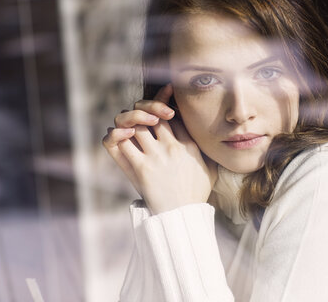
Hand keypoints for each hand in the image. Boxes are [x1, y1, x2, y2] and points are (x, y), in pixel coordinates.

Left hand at [102, 84, 217, 214]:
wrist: (182, 217)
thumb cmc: (196, 195)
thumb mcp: (210, 170)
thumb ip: (208, 152)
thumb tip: (211, 140)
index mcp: (189, 145)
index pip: (172, 115)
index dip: (161, 110)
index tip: (155, 117)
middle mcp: (172, 147)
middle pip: (153, 115)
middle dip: (143, 112)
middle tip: (138, 119)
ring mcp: (156, 157)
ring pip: (137, 125)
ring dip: (128, 123)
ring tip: (126, 127)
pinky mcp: (141, 168)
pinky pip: (123, 143)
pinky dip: (116, 136)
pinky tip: (117, 136)